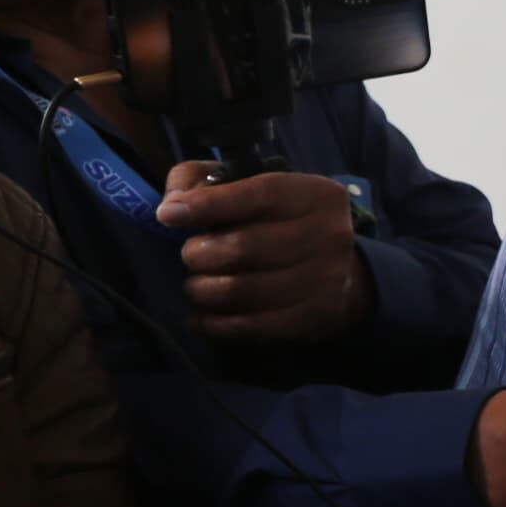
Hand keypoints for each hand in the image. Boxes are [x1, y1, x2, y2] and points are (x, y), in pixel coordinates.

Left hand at [156, 160, 375, 348]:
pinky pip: (251, 327)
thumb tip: (172, 206)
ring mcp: (326, 281)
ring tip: (197, 286)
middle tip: (191, 255)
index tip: (168, 216)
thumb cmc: (276, 222)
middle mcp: (329, 235)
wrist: (337, 272)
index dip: (209, 205)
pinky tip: (201, 318)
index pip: (259, 195)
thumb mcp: (248, 185)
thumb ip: (201, 179)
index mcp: (315, 195)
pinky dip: (215, 325)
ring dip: (203, 290)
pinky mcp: (315, 319)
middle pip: (244, 247)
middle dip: (199, 254)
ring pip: (241, 290)